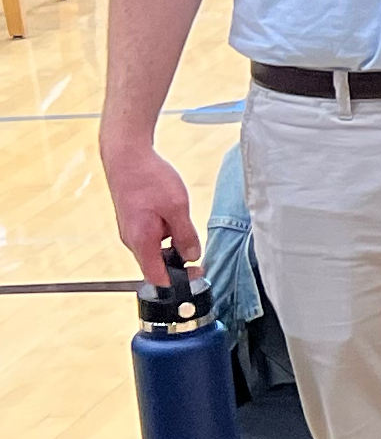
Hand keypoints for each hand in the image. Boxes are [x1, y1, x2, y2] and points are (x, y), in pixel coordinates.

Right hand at [104, 145, 201, 286]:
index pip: (157, 278)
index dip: (177, 282)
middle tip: (198, 253)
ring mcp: (130, 230)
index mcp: (141, 242)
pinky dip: (165, 232)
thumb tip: (192, 257)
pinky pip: (151, 236)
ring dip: (173, 245)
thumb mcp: (178, 207)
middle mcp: (132, 240)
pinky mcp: (132, 221)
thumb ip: (186, 236)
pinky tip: (173, 214)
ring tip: (183, 224)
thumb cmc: (149, 178)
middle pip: (156, 265)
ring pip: (155, 249)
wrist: (125, 155)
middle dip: (178, 264)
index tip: (197, 276)